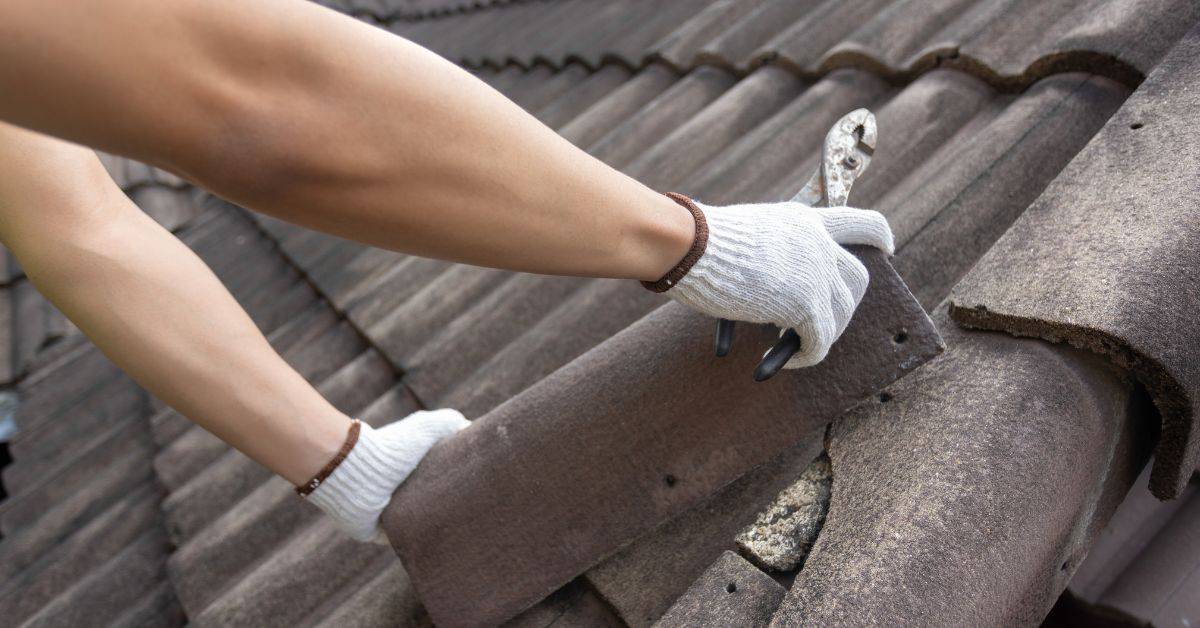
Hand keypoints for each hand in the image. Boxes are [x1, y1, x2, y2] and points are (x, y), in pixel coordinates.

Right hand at [662, 196, 893, 368]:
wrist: (691, 245)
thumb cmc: (698, 240)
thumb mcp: (744, 235)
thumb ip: (765, 254)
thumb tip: (763, 289)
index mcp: (804, 220)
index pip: (859, 221)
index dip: (879, 234)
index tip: (888, 247)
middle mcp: (818, 243)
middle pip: (857, 279)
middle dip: (845, 305)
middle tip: (822, 323)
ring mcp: (816, 273)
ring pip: (840, 314)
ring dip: (821, 335)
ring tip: (791, 345)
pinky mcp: (806, 304)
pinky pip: (818, 342)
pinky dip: (805, 356)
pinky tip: (781, 361)